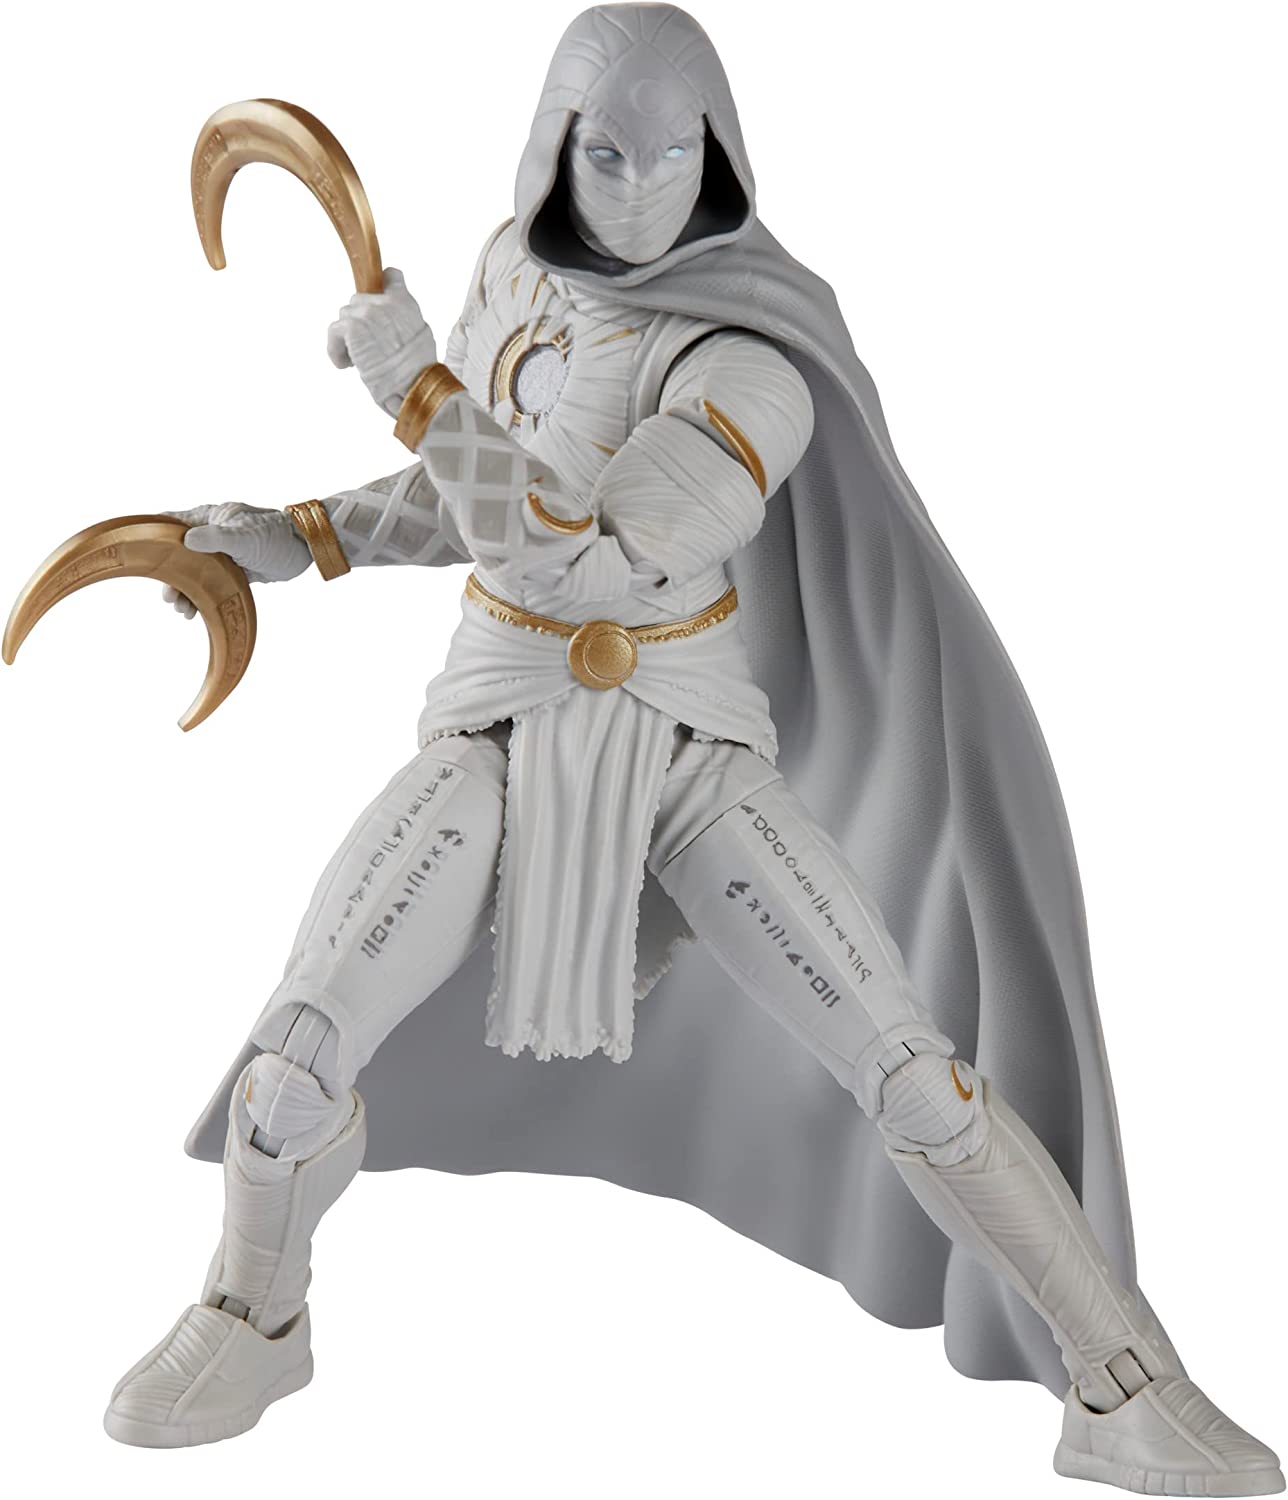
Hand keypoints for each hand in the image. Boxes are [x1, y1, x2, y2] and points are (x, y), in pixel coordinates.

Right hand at [160, 503, 311, 617]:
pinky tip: (195, 612)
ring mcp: (221, 553)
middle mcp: (210, 533)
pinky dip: (200, 597)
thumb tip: (185, 540)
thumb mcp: (244, 536)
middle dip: (170, 577)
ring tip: (183, 610)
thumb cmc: (276, 535)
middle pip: (177, 555)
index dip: (152, 539)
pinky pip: (209, 584)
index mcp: (208, 517)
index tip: (137, 557)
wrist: (305, 549)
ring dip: (185, 591)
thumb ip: (216, 538)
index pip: (170, 523)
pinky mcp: (232, 570)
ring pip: (192, 573)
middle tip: (169, 598)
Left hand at [327, 267, 437, 416]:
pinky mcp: (352, 327)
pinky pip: (334, 332)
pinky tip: (347, 365)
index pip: (390, 276)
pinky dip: (336, 350)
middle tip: (367, 347)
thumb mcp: (420, 334)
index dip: (380, 287)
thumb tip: (390, 322)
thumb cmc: (418, 369)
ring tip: (358, 360)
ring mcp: (367, 313)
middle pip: (358, 300)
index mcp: (405, 302)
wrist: (413, 384)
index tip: (375, 302)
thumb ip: (403, 318)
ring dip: (348, 338)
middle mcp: (385, 302)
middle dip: (359, 322)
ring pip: (344, 317)